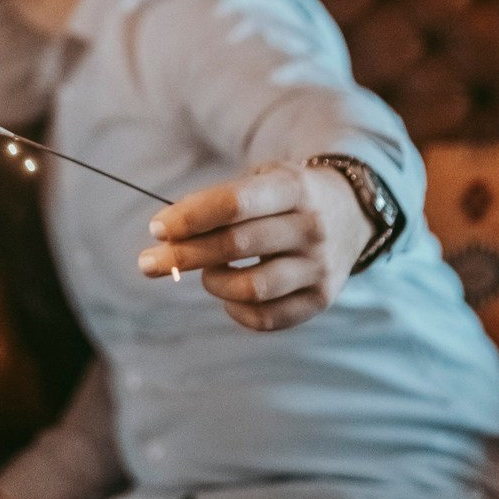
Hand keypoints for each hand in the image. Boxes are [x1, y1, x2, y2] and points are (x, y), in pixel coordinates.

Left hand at [139, 161, 373, 331]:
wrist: (351, 210)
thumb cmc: (284, 194)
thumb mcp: (260, 180)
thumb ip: (217, 203)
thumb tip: (167, 236)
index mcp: (292, 188)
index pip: (234, 203)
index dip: (190, 217)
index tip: (156, 228)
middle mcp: (311, 227)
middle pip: (236, 245)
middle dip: (183, 255)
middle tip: (147, 262)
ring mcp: (320, 266)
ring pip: (252, 287)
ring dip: (214, 283)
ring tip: (205, 274)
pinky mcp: (322, 298)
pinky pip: (269, 318)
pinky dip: (237, 311)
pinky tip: (227, 296)